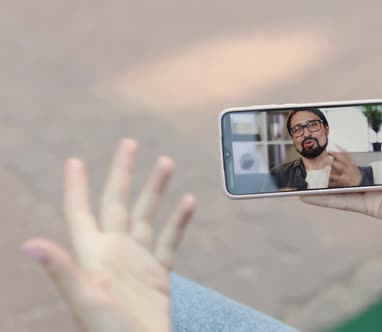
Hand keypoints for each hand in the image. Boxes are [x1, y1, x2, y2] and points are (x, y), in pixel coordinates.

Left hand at [20, 139, 196, 331]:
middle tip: (129, 144)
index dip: (76, 187)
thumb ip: (62, 270)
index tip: (74, 161)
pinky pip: (169, 241)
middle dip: (122, 173)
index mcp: (92, 255)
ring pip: (146, 215)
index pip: (81, 212)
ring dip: (155, 189)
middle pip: (117, 203)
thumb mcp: (85, 300)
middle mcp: (113, 252)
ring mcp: (137, 262)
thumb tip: (30, 244)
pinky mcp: (158, 274)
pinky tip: (188, 202)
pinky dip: (179, 221)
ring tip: (166, 162)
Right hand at [301, 84, 381, 223]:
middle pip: (350, 162)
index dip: (350, 134)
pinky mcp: (372, 206)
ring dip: (320, 178)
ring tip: (298, 170)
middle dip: (329, 156)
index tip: (330, 126)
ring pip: (342, 182)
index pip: (368, 141)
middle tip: (307, 147)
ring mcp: (376, 190)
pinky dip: (323, 199)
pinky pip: (344, 201)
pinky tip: (303, 194)